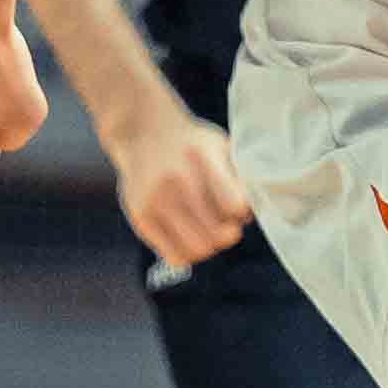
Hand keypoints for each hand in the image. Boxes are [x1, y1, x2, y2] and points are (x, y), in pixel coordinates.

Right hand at [103, 103, 253, 266]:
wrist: (142, 131)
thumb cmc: (189, 144)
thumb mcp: (219, 145)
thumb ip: (238, 177)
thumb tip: (247, 216)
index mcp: (203, 156)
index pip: (234, 205)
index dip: (242, 212)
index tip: (238, 207)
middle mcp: (177, 180)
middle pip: (218, 235)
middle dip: (228, 233)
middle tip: (225, 224)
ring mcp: (155, 200)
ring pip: (198, 250)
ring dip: (210, 245)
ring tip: (207, 231)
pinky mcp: (140, 217)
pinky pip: (175, 256)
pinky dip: (187, 252)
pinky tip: (188, 235)